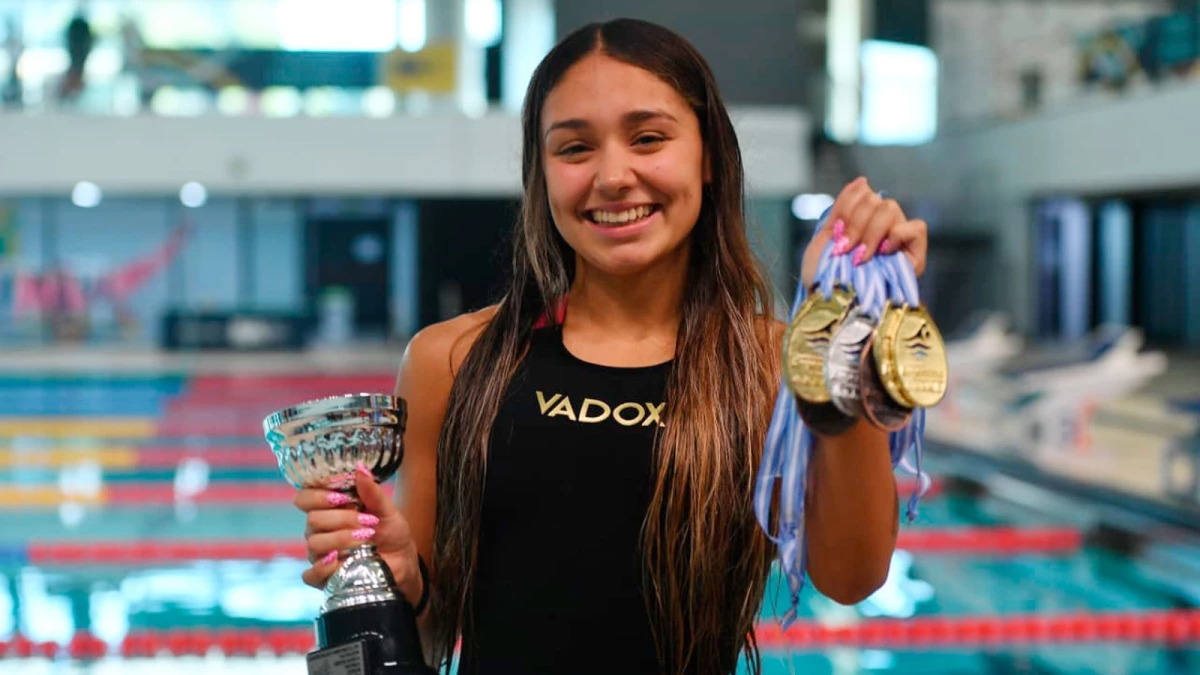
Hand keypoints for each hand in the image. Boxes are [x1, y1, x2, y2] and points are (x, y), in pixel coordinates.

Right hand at [295, 462, 423, 606]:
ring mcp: (320, 555)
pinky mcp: (324, 578)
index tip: (343, 498)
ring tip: (365, 539)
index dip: (317, 496)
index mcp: (329, 510)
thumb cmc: (391, 532)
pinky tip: (339, 561)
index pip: (304, 498)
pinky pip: (310, 575)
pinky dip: (323, 568)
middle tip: (368, 522)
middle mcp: (319, 530)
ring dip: (341, 539)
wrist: (403, 562)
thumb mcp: (387, 510)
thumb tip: (360, 469)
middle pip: (312, 520)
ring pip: (314, 544)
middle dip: (342, 519)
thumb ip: (372, 492)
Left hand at [801, 176, 927, 286]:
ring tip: (861, 257)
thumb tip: (863, 180)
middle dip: (856, 223)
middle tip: (845, 250)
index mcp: (862, 223)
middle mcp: (883, 230)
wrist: (829, 307)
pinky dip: (898, 234)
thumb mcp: (826, 238)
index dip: (848, 208)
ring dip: (871, 232)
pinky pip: (917, 227)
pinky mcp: (915, 257)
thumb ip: (843, 207)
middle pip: (877, 199)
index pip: (864, 194)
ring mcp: (899, 242)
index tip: (836, 237)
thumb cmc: (824, 279)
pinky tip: (883, 253)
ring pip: (891, 209)